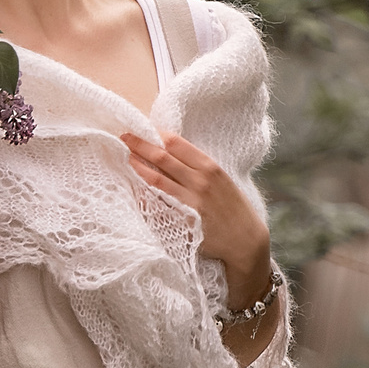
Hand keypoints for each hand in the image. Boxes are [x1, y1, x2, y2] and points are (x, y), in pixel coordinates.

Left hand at [120, 131, 274, 303]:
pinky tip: (133, 185)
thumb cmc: (232, 207)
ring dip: (138, 165)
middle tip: (123, 136)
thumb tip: (170, 152)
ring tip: (124, 157)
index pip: (176, 142)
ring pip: (157, 178)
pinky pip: (160, 202)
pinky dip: (144, 193)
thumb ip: (198, 167)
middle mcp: (200, 180)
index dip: (156, 133)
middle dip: (140, 144)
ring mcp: (192, 200)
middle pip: (163, 156)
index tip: (142, 129)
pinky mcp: (185, 218)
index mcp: (210, 166)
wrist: (245, 239)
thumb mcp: (220, 180)